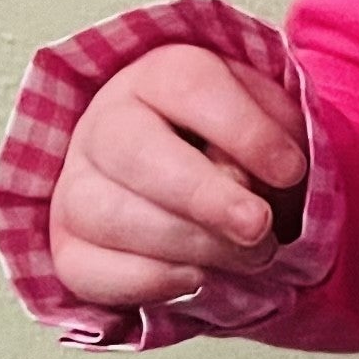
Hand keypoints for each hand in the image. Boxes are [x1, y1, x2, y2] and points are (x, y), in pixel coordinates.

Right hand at [45, 47, 305, 309]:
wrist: (214, 196)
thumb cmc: (245, 150)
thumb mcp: (276, 125)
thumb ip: (279, 136)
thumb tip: (270, 174)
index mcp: (161, 76)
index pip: (188, 85)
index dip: (243, 131)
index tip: (292, 171)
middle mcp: (107, 122)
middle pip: (131, 150)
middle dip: (202, 196)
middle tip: (258, 227)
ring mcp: (77, 184)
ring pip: (103, 213)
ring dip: (184, 244)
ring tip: (247, 257)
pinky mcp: (67, 245)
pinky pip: (84, 269)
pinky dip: (144, 282)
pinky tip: (195, 280)